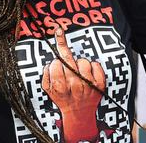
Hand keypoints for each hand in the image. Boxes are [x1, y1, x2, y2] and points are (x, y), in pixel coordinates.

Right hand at [40, 24, 105, 142]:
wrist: (79, 114)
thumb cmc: (63, 99)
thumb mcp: (49, 91)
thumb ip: (46, 77)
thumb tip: (49, 64)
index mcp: (60, 87)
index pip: (56, 64)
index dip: (56, 61)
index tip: (56, 60)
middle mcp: (75, 86)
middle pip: (68, 60)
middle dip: (63, 46)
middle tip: (59, 31)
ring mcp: (88, 85)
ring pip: (83, 61)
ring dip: (79, 63)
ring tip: (78, 72)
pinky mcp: (100, 84)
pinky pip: (96, 65)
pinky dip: (93, 66)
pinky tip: (88, 73)